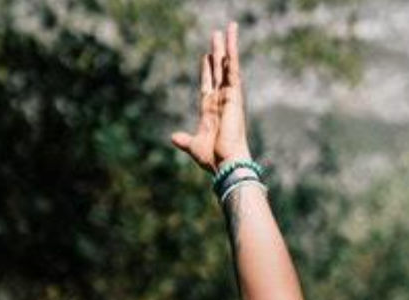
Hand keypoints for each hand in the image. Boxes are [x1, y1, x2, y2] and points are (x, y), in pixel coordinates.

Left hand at [171, 23, 251, 172]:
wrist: (225, 162)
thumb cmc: (212, 158)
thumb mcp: (193, 146)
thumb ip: (184, 140)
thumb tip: (174, 137)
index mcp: (210, 110)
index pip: (208, 84)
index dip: (206, 70)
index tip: (206, 55)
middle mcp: (221, 100)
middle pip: (218, 70)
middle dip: (217, 52)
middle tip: (217, 34)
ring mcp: (228, 97)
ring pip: (228, 66)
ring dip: (228, 47)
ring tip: (229, 28)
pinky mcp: (234, 96)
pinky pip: (233, 72)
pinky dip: (232, 57)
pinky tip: (231, 42)